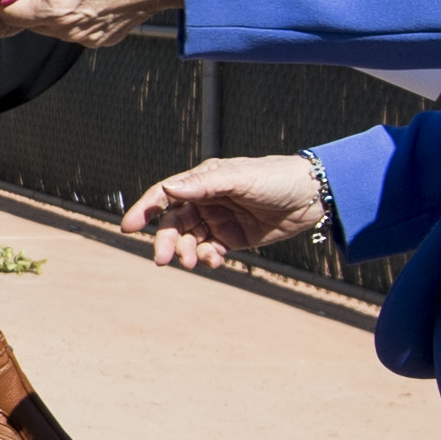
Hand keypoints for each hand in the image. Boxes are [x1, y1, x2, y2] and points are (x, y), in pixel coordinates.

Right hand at [119, 153, 328, 268]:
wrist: (312, 196)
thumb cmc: (275, 177)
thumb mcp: (238, 177)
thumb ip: (203, 184)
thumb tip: (169, 190)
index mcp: (203, 181)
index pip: (165, 195)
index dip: (145, 209)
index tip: (128, 227)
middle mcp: (206, 200)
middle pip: (175, 223)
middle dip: (166, 240)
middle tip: (161, 259)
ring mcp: (218, 220)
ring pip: (190, 239)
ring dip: (187, 252)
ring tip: (192, 262)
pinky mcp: (233, 238)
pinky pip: (211, 250)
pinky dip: (208, 258)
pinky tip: (214, 261)